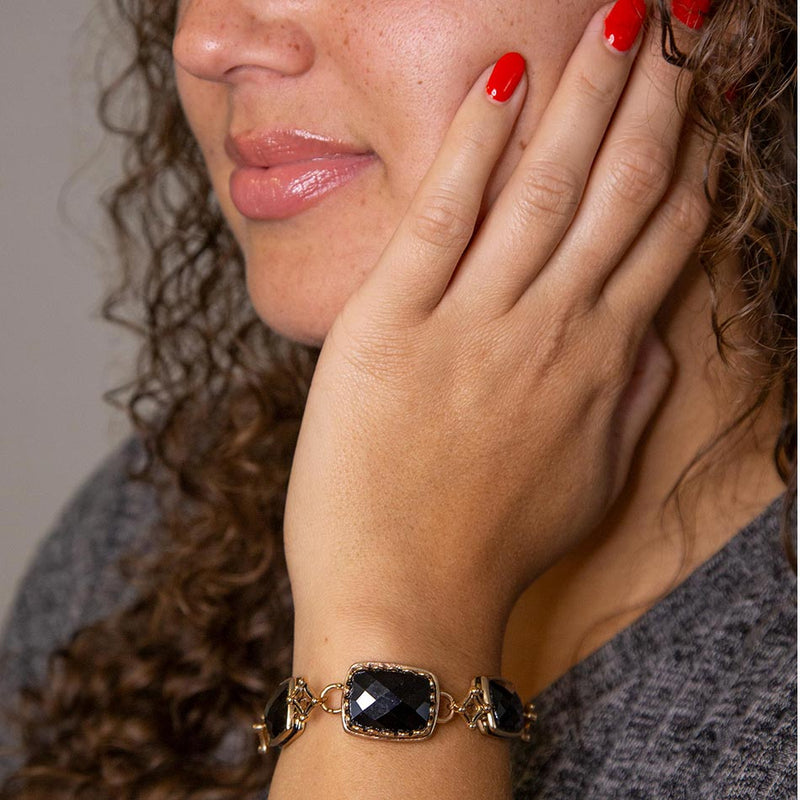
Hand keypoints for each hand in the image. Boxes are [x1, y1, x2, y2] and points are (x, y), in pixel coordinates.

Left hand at [283, 4, 713, 643]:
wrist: (404, 598)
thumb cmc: (491, 548)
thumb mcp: (586, 485)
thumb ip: (628, 404)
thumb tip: (656, 338)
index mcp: (598, 365)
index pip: (658, 240)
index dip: (685, 164)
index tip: (700, 105)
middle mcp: (550, 329)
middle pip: (617, 192)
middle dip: (651, 101)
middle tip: (672, 26)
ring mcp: (472, 322)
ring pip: (544, 186)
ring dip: (584, 95)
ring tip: (615, 23)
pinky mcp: (392, 323)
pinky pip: (443, 214)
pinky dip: (474, 141)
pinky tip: (501, 78)